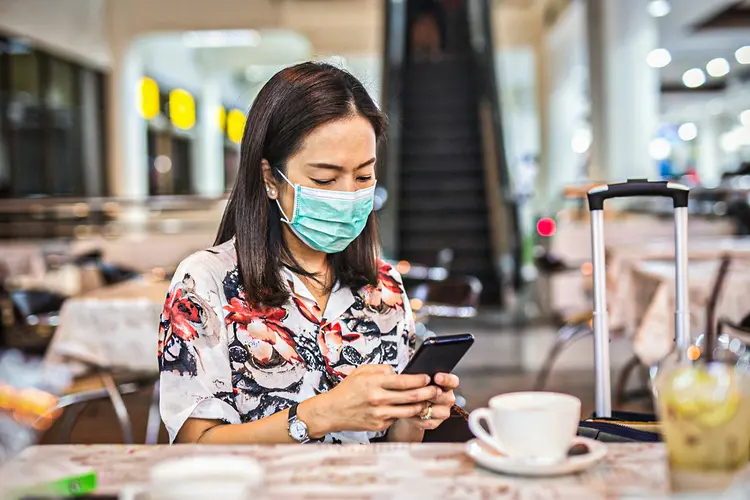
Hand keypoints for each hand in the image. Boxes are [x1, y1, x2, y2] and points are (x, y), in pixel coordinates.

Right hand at [305, 364, 440, 435]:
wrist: (332, 411)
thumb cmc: (347, 389)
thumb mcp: (361, 371)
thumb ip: (381, 369)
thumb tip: (398, 372)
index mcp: (374, 382)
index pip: (403, 381)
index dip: (419, 380)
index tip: (428, 378)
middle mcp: (378, 399)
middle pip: (410, 397)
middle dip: (427, 393)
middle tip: (437, 390)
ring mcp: (379, 414)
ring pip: (408, 410)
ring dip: (421, 405)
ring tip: (429, 400)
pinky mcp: (379, 425)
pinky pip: (397, 418)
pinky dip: (406, 413)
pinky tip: (412, 409)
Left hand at [400, 372, 459, 430]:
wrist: (408, 406)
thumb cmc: (414, 388)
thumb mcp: (416, 378)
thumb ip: (418, 373)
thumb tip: (412, 368)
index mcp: (446, 385)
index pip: (453, 381)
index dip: (446, 379)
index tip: (437, 377)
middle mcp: (448, 398)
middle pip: (446, 398)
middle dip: (432, 395)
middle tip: (419, 392)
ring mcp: (443, 411)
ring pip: (437, 411)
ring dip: (423, 407)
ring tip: (410, 403)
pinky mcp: (435, 423)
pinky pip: (427, 422)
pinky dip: (416, 418)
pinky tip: (408, 412)